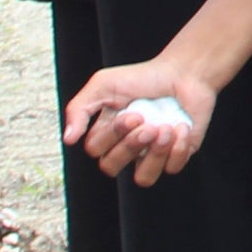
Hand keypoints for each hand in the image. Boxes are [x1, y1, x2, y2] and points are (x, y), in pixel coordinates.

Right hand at [66, 59, 215, 185]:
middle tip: (147, 123)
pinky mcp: (178, 154)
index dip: (112, 136)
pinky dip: (178, 148)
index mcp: (107, 134)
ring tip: (166, 129)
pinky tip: (181, 128)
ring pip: (143, 179)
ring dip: (154, 154)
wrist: (183, 72)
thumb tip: (68, 139)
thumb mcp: (103, 84)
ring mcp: (152, 153)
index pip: (95, 151)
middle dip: (130, 145)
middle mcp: (127, 148)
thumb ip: (78, 109)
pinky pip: (172, 168)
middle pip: (111, 168)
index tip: (132, 113)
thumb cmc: (143, 77)